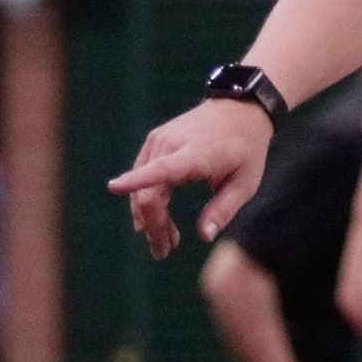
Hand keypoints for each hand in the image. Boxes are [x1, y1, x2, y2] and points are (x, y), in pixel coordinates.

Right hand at [107, 99, 272, 258]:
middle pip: (149, 193)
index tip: (114, 187)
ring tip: (167, 240)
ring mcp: (160, 140)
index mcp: (197, 154)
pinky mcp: (155, 140)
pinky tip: (157, 219)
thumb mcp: (245, 184)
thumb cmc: (246, 149)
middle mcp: (173, 144)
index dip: (138, 180)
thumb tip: (204, 237)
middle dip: (153, 227)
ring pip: (142, 187)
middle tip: (163, 252)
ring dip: (149, 217)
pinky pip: (143, 175)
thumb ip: (223, 210)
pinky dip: (147, 199)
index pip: (163, 169)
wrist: (241, 109)